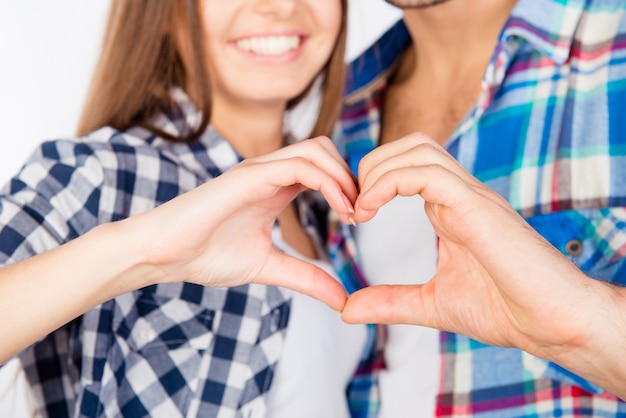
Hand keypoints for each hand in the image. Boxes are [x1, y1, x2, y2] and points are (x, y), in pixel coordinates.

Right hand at [130, 137, 356, 310]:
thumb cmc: (206, 255)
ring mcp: (259, 170)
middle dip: (350, 176)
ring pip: (316, 149)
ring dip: (343, 178)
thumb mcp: (269, 267)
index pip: (323, 168)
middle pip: (325, 149)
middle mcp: (270, 172)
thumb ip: (305, 277)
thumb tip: (341, 298)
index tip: (359, 220)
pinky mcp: (249, 175)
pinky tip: (340, 209)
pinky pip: (299, 165)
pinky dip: (328, 182)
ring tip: (353, 212)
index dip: (348, 188)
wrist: (164, 255)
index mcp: (276, 188)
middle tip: (361, 213)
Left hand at [342, 132, 602, 357]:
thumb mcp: (430, 304)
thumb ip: (389, 302)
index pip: (408, 165)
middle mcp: (461, 194)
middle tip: (352, 208)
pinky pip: (429, 172)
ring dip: (377, 171)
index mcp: (451, 208)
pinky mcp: (478, 206)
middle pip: (410, 145)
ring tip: (359, 210)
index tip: (351, 216)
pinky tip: (370, 209)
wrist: (552, 326)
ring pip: (418, 148)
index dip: (372, 180)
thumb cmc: (505, 311)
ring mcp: (472, 196)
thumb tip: (346, 309)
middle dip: (371, 166)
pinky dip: (390, 182)